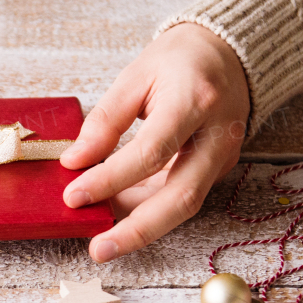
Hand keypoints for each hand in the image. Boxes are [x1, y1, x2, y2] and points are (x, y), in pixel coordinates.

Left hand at [60, 23, 249, 262]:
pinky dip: (149, 207)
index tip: (73, 196)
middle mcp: (218, 135)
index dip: (110, 179)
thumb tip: (75, 162)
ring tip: (99, 231)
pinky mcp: (219, 168)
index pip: (151, 153)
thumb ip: (105, 121)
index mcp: (195, 101)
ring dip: (139, 223)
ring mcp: (224, 155)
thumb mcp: (135, 76)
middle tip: (98, 250)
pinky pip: (182, 196)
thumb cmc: (180, 60)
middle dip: (137, 231)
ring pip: (184, 205)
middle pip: (181, 198)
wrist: (228, 52)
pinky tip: (119, 209)